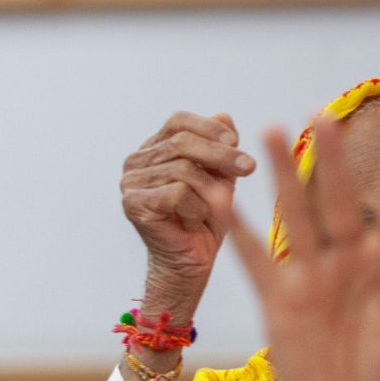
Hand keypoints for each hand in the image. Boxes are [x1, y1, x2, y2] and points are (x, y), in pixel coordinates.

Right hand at [121, 111, 255, 312]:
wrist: (190, 263)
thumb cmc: (204, 221)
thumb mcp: (219, 177)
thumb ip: (220, 147)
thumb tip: (224, 117)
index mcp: (153, 149)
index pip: (178, 122)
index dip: (208, 127)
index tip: (236, 141)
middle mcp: (136, 163)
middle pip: (181, 143)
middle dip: (220, 155)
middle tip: (248, 167)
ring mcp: (131, 184)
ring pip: (182, 169)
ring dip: (209, 188)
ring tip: (217, 206)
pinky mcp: (134, 205)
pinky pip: (176, 193)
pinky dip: (195, 206)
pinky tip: (196, 219)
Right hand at [220, 110, 379, 380]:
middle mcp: (348, 261)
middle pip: (337, 198)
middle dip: (331, 158)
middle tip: (324, 115)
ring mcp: (310, 277)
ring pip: (296, 217)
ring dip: (282, 176)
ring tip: (269, 133)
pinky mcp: (279, 301)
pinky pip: (255, 260)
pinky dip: (238, 232)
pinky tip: (222, 201)